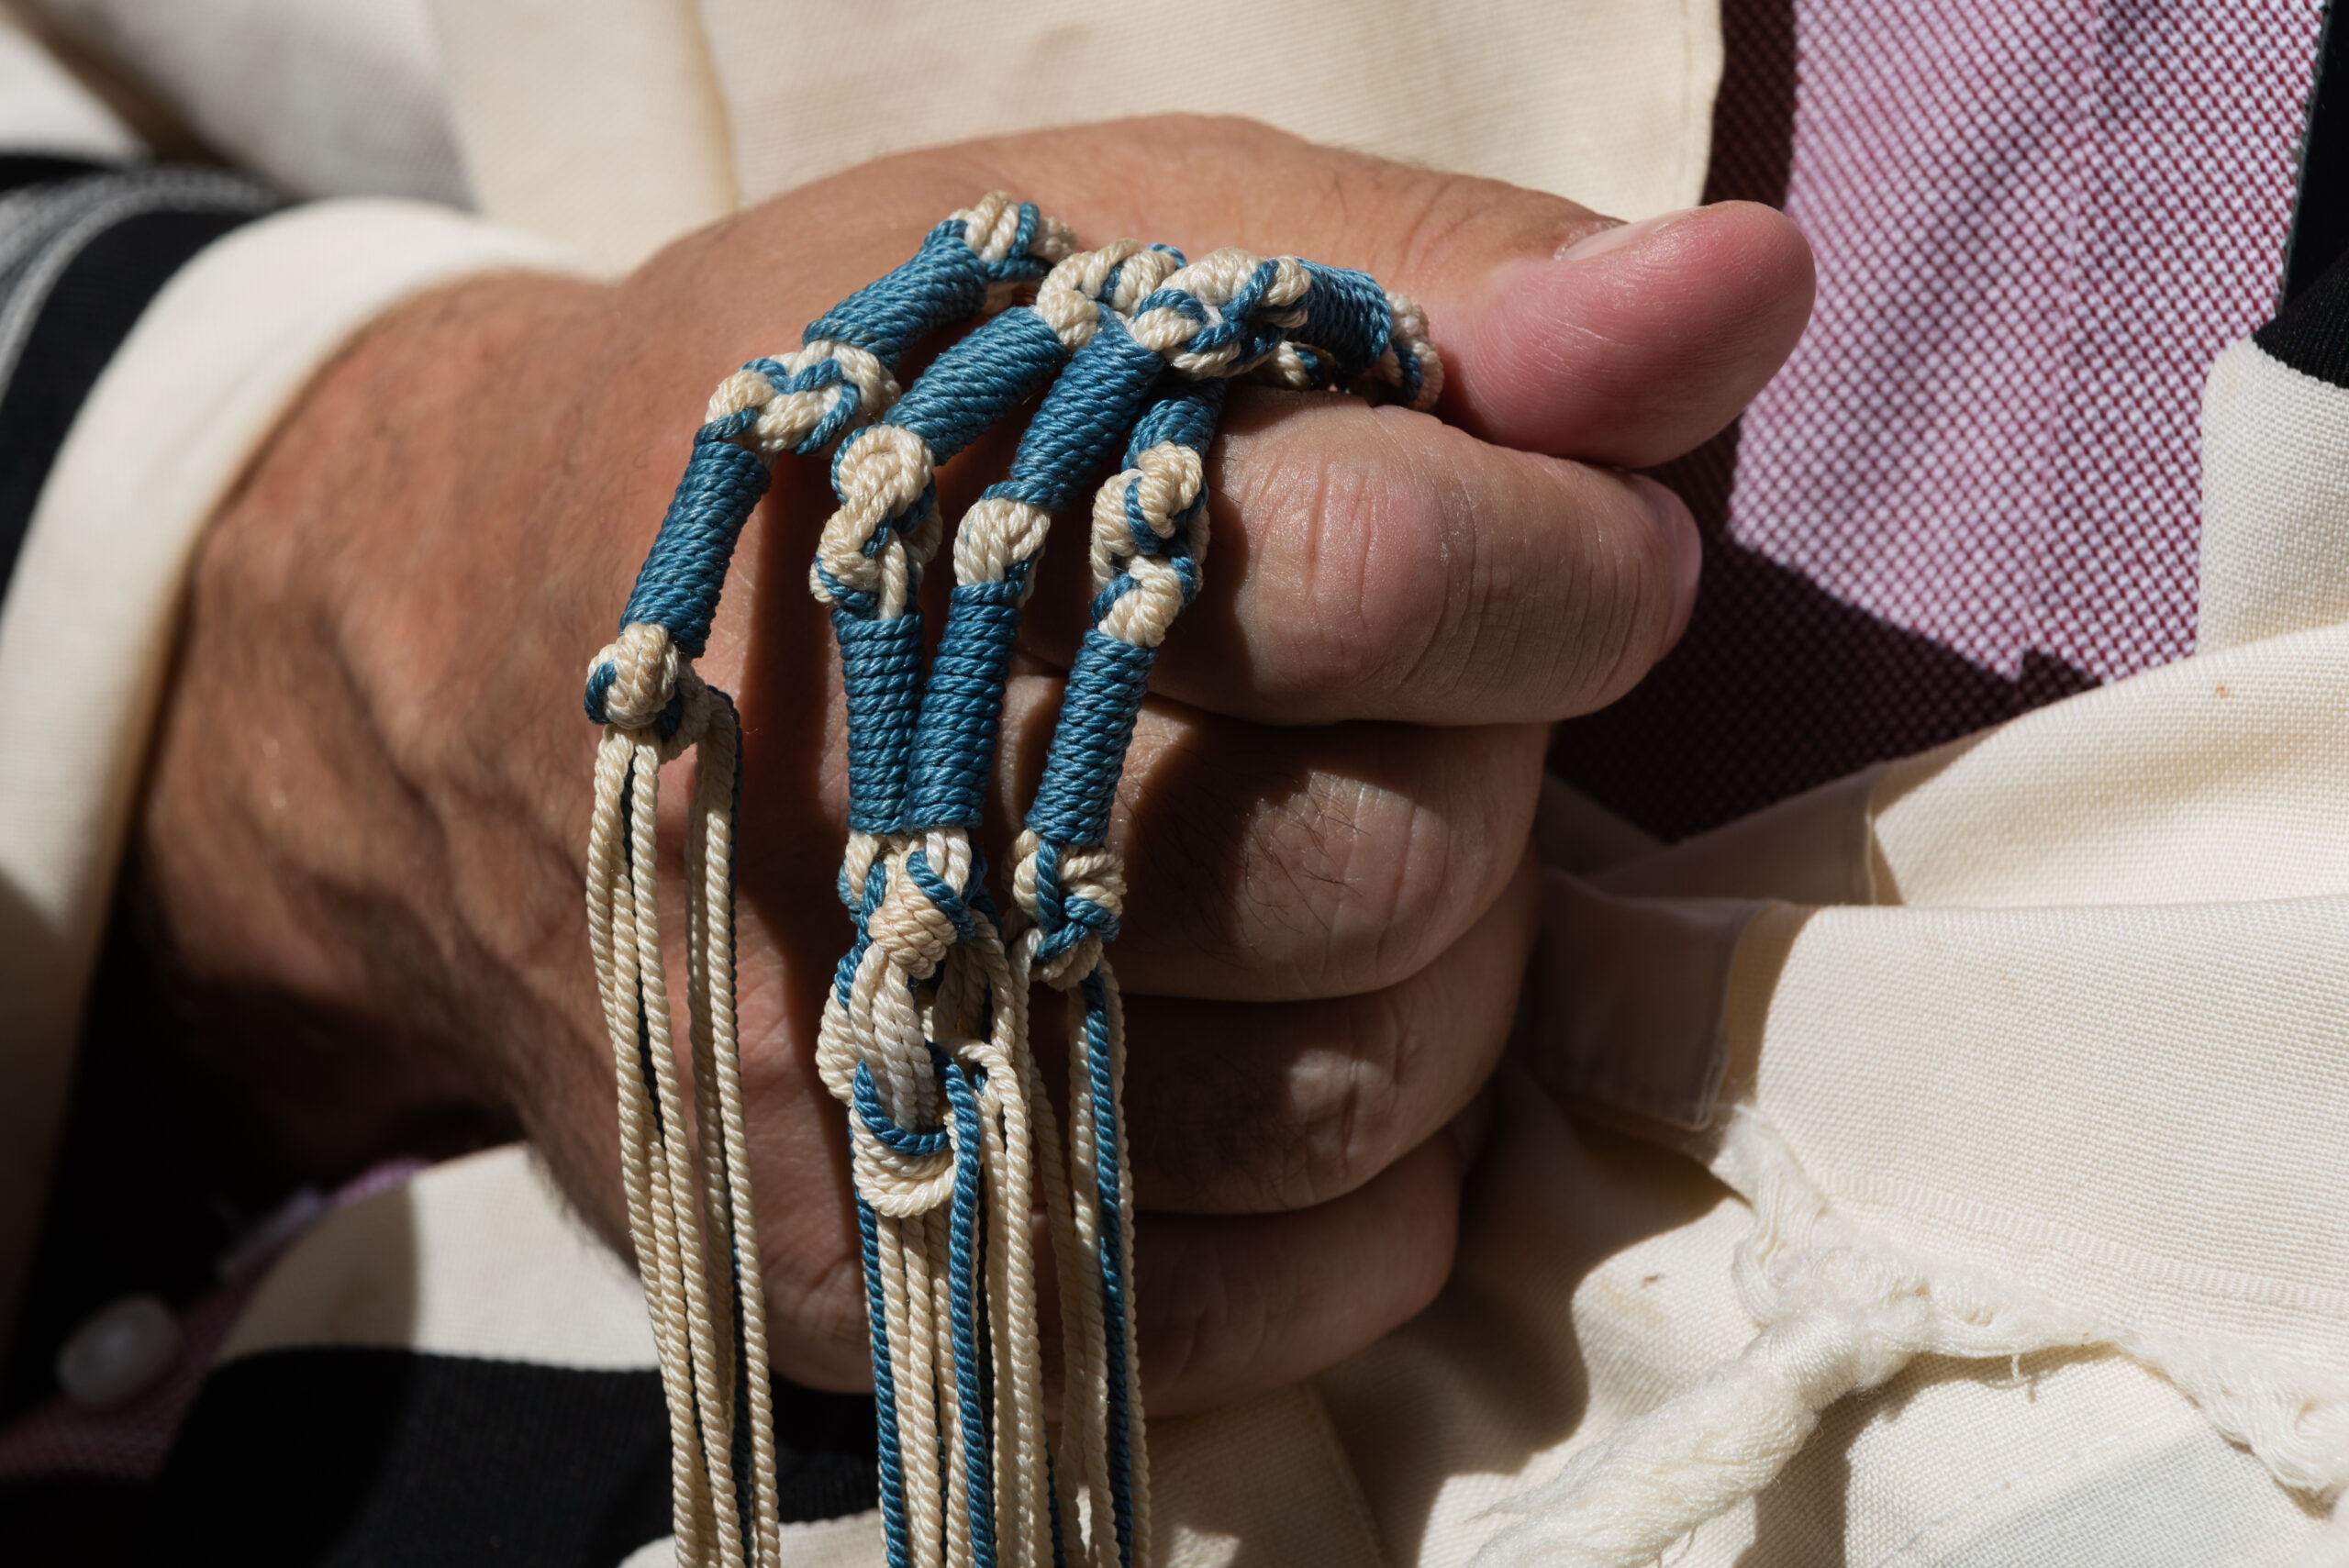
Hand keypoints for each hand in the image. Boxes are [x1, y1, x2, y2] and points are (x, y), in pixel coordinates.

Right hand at [134, 116, 1810, 1410]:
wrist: (456, 669)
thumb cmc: (833, 435)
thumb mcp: (1113, 262)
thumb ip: (1443, 289)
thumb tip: (1748, 290)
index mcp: (957, 531)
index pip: (1387, 580)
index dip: (1564, 558)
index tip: (1559, 542)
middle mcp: (881, 831)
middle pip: (1400, 871)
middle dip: (1479, 769)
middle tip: (1376, 706)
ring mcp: (864, 1082)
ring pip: (1362, 1099)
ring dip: (1432, 972)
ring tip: (1317, 852)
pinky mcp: (870, 1264)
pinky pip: (1279, 1300)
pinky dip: (1357, 1183)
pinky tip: (1273, 1033)